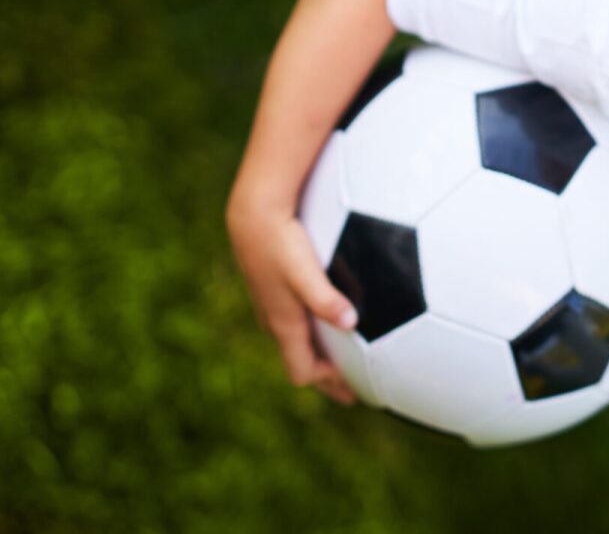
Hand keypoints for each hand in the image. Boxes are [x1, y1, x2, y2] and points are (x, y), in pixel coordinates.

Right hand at [227, 194, 359, 404]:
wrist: (253, 214)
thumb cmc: (281, 241)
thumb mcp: (305, 271)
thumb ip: (326, 298)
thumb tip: (351, 322)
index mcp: (283, 324)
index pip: (302, 371)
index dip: (327, 384)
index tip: (355, 390)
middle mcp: (275, 320)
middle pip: (300, 361)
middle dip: (326, 379)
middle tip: (351, 393)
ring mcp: (272, 305)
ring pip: (295, 342)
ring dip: (318, 356)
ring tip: (342, 361)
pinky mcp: (273, 289)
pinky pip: (293, 322)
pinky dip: (312, 333)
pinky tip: (329, 317)